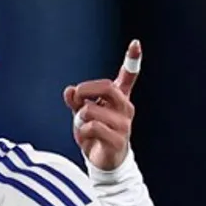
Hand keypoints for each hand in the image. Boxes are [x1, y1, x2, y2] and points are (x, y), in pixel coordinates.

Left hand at [64, 39, 142, 171]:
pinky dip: (82, 132)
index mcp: (119, 99)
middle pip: (107, 88)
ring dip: (80, 119)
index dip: (132, 60)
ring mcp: (124, 124)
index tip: (135, 43)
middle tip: (76, 96)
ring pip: (91, 110)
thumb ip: (76, 102)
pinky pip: (92, 127)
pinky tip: (87, 139)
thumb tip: (69, 90)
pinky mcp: (119, 140)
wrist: (104, 163)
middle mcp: (125, 109)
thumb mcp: (82, 115)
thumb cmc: (94, 135)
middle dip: (87, 89)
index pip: (128, 77)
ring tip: (83, 128)